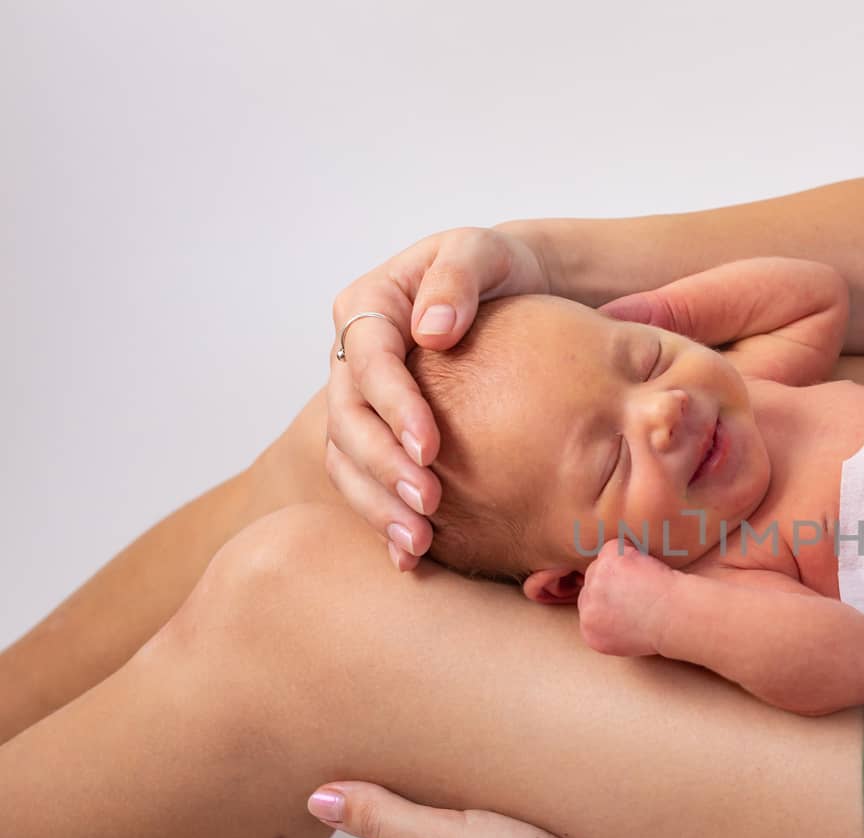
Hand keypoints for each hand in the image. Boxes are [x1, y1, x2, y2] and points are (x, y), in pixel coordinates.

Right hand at [325, 226, 549, 569]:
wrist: (515, 294)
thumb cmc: (497, 268)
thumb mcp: (481, 251)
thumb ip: (457, 278)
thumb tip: (431, 330)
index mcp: (367, 308)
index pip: (367, 359)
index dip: (394, 405)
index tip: (430, 445)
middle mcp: (353, 358)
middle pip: (348, 419)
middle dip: (384, 467)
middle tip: (428, 505)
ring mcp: (362, 402)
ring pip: (348, 460)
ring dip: (378, 504)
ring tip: (419, 543)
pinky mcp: (382, 437)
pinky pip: (368, 483)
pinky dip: (386, 520)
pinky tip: (412, 559)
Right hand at [575, 538, 678, 656]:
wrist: (677, 617)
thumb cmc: (666, 628)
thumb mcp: (630, 640)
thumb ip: (612, 624)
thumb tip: (612, 606)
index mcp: (591, 631)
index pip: (589, 605)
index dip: (608, 595)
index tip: (627, 594)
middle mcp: (588, 610)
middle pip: (591, 582)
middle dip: (611, 580)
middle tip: (640, 586)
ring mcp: (595, 583)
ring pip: (601, 564)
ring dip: (622, 566)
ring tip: (647, 580)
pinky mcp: (607, 562)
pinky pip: (614, 547)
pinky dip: (631, 551)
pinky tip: (647, 567)